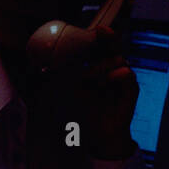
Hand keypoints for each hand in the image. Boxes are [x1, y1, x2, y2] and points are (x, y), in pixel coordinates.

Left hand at [29, 26, 137, 162]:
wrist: (99, 139)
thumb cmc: (82, 117)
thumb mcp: (64, 98)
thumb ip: (54, 82)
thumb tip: (38, 69)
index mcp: (93, 68)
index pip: (95, 47)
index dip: (96, 36)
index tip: (94, 29)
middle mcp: (109, 70)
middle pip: (111, 46)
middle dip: (107, 37)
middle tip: (102, 32)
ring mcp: (120, 79)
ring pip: (117, 59)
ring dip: (103, 65)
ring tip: (91, 77)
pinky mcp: (130, 90)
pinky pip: (128, 75)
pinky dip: (119, 75)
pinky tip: (110, 78)